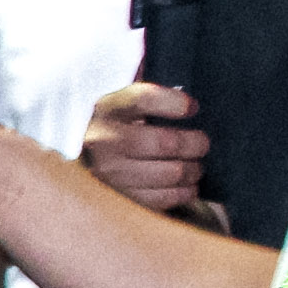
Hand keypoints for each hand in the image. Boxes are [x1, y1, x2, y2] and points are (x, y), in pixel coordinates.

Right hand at [83, 81, 216, 221]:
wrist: (85, 162)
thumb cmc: (118, 127)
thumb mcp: (125, 104)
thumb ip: (151, 95)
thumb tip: (181, 90)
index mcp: (107, 109)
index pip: (143, 98)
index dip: (174, 102)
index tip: (192, 108)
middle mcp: (103, 140)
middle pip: (166, 142)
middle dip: (195, 143)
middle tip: (201, 143)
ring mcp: (108, 173)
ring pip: (172, 173)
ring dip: (193, 170)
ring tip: (194, 166)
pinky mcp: (119, 198)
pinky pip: (165, 197)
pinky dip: (184, 192)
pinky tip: (184, 184)